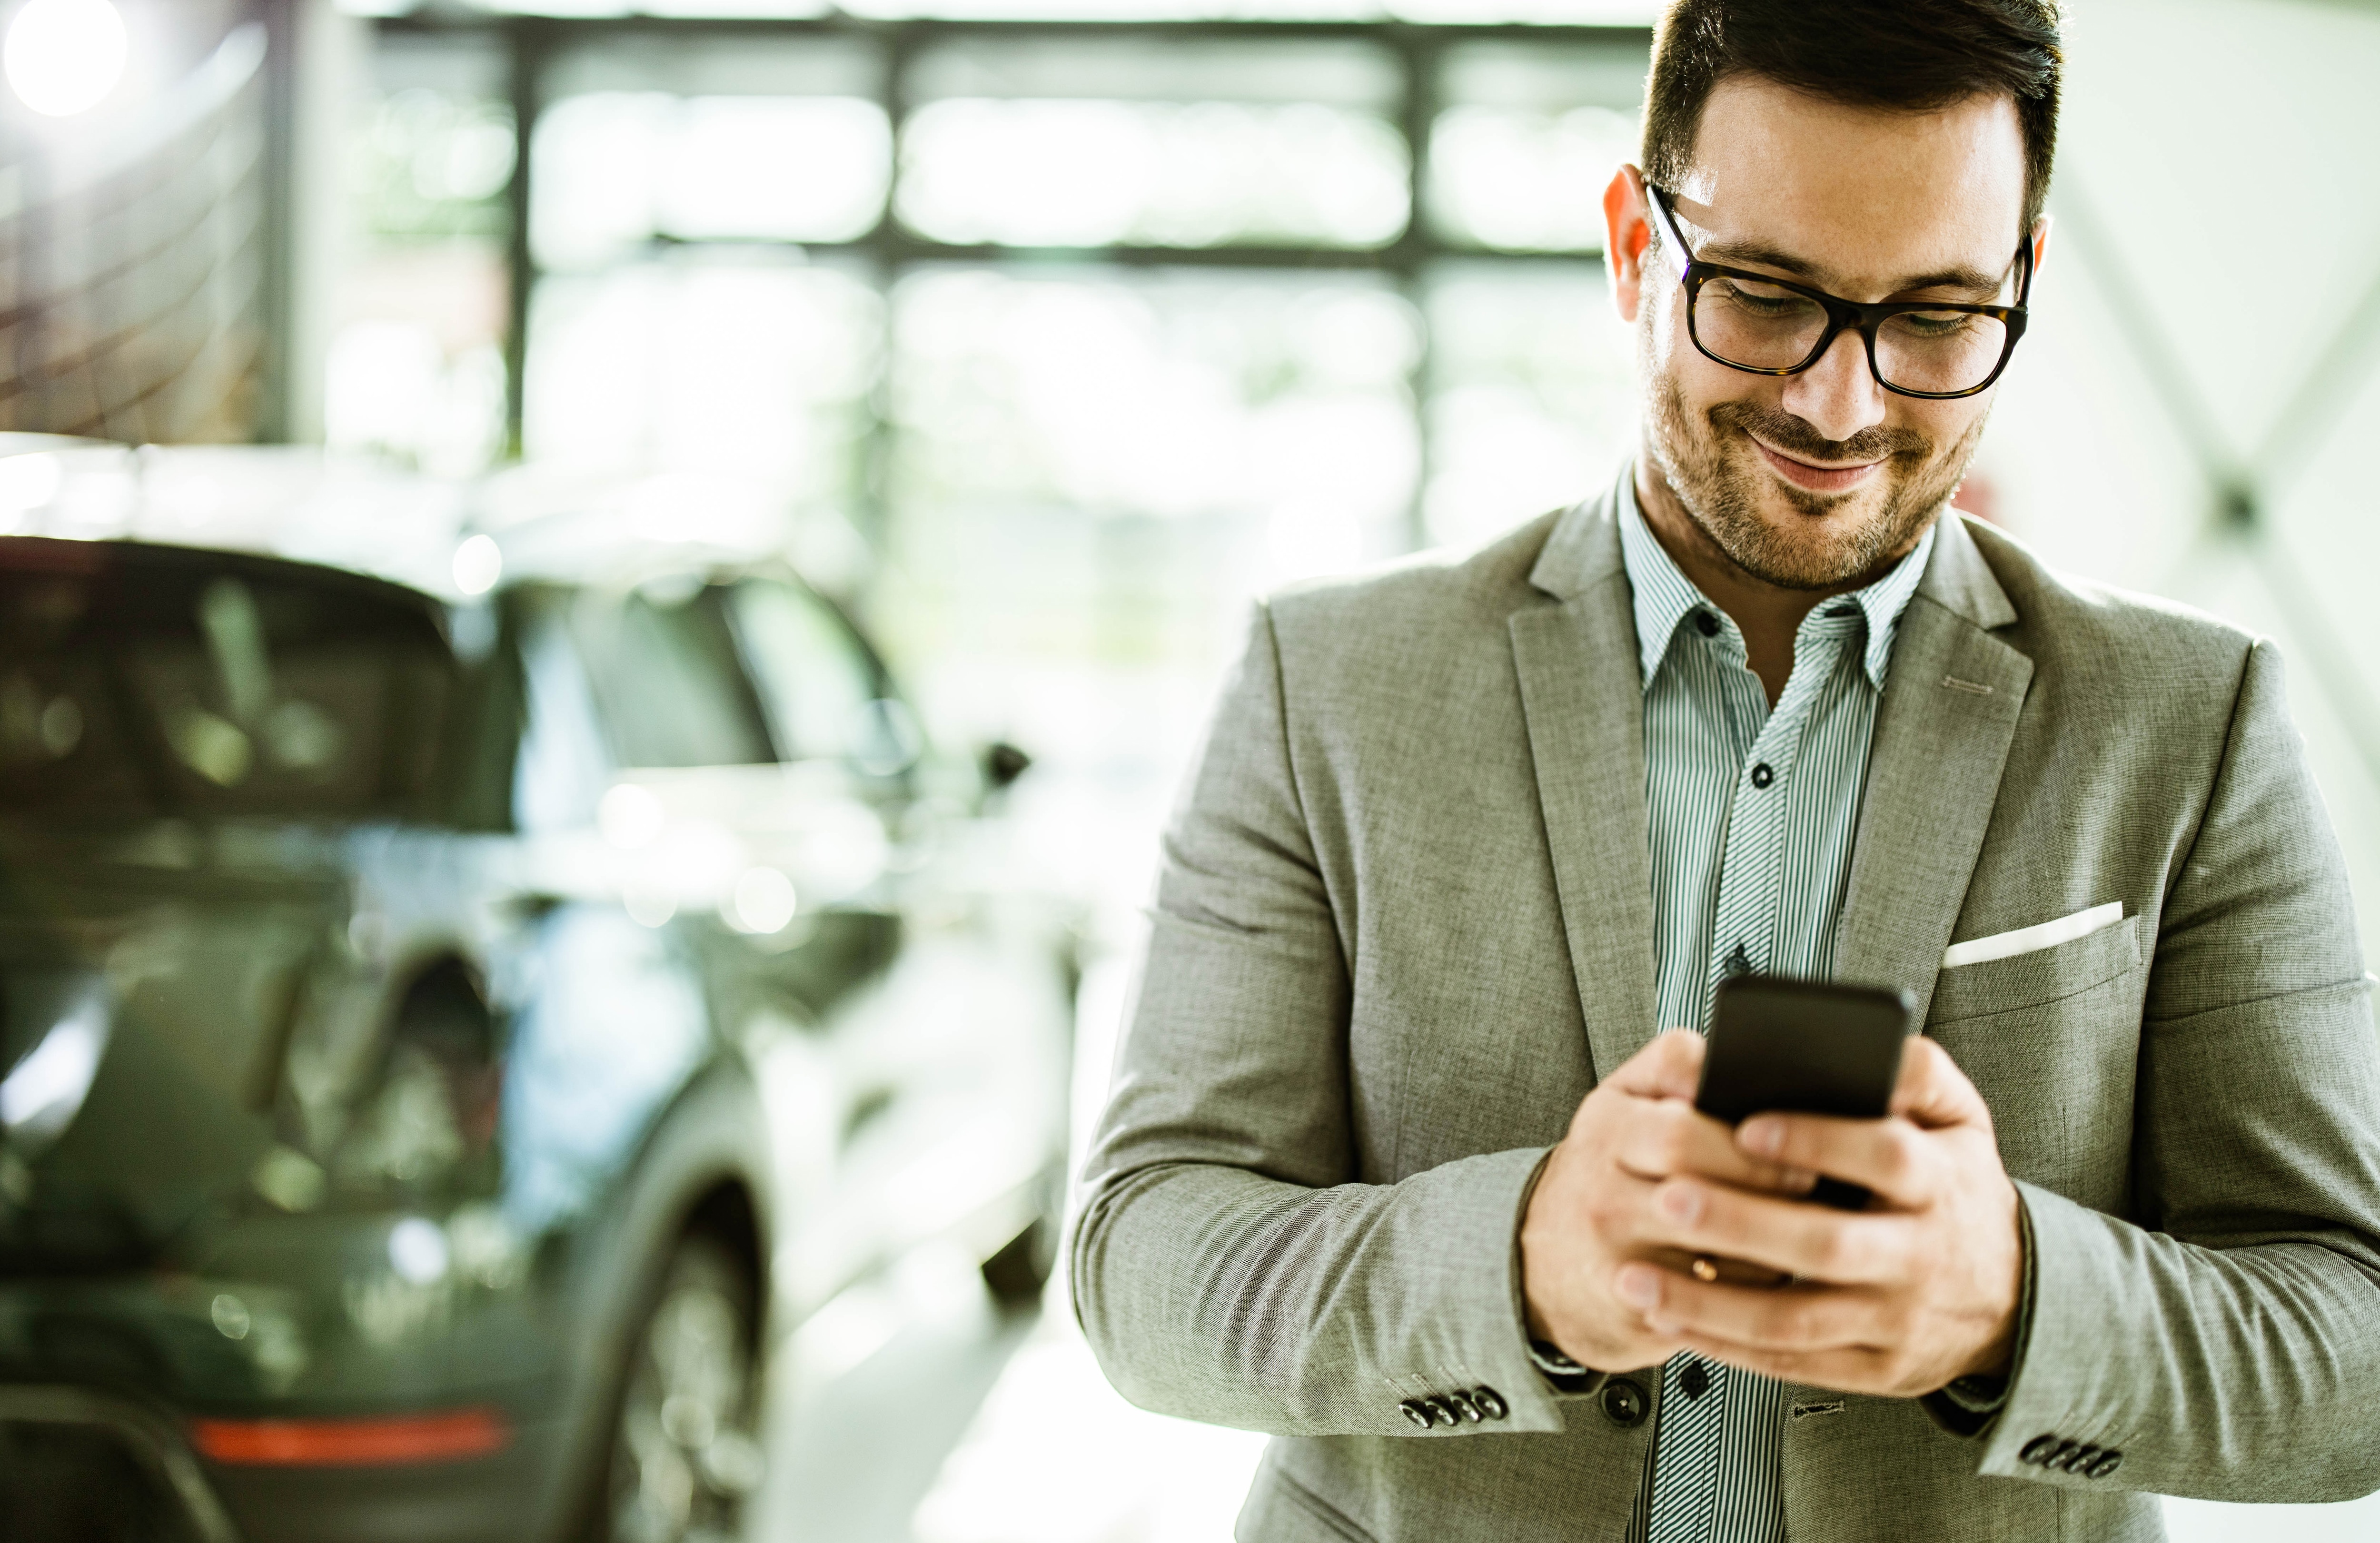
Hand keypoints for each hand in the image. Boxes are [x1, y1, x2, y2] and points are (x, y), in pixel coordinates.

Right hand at [1520, 1030, 1817, 1373]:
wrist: (1544, 1261)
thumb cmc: (1605, 1168)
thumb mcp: (1621, 1102)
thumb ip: (1672, 1065)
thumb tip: (1732, 1056)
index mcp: (1604, 1131)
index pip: (1678, 1133)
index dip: (1744, 1142)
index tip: (1792, 1143)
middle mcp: (1601, 1197)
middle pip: (1698, 1195)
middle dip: (1765, 1189)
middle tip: (1812, 1183)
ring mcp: (1615, 1262)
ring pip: (1715, 1258)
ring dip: (1771, 1245)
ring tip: (1803, 1227)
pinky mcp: (1635, 1318)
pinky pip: (1714, 1311)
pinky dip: (1753, 1294)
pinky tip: (1772, 1272)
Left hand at [1609, 1035, 2022, 1396]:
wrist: (2012, 1297)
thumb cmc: (1959, 1190)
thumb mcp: (1962, 1122)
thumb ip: (1922, 1075)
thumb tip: (1876, 1046)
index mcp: (1939, 1183)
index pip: (1885, 1156)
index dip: (1817, 1139)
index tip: (1746, 1126)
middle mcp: (1920, 1256)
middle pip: (1827, 1244)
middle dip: (1742, 1223)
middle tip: (1667, 1198)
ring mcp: (1896, 1319)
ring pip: (1797, 1319)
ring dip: (1710, 1302)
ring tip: (1636, 1278)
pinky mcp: (1876, 1369)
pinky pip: (1793, 1362)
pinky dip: (1727, 1346)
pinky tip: (1672, 1319)